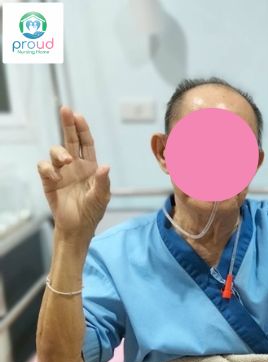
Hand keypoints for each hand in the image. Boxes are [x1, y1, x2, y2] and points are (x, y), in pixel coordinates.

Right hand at [37, 106, 110, 241]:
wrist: (78, 227)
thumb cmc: (92, 211)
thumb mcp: (102, 197)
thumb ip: (103, 182)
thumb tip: (105, 166)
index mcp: (90, 166)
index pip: (86, 143)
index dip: (83, 130)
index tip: (78, 116)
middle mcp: (75, 165)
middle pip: (70, 140)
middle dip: (67, 124)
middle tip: (65, 110)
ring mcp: (61, 172)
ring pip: (56, 151)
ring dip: (60, 151)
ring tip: (66, 160)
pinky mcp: (49, 181)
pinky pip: (44, 167)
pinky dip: (48, 168)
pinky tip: (55, 175)